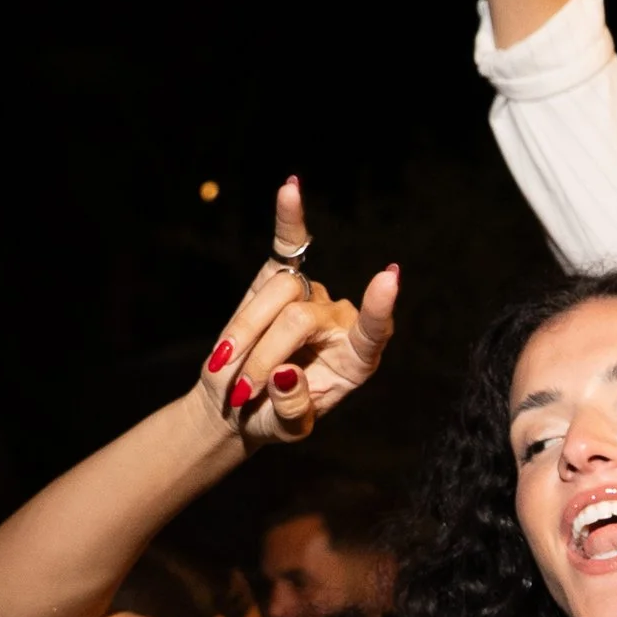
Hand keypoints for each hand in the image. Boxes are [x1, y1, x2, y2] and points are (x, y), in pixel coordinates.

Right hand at [193, 176, 398, 445]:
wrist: (238, 403)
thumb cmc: (271, 416)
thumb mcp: (285, 429)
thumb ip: (292, 409)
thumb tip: (285, 373)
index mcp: (356, 360)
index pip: (374, 331)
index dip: (378, 308)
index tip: (387, 279)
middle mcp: (339, 321)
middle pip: (299, 318)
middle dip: (261, 357)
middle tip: (239, 393)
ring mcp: (311, 296)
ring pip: (276, 295)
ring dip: (244, 334)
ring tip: (228, 373)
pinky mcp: (281, 277)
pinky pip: (289, 244)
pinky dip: (289, 219)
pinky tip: (291, 188)